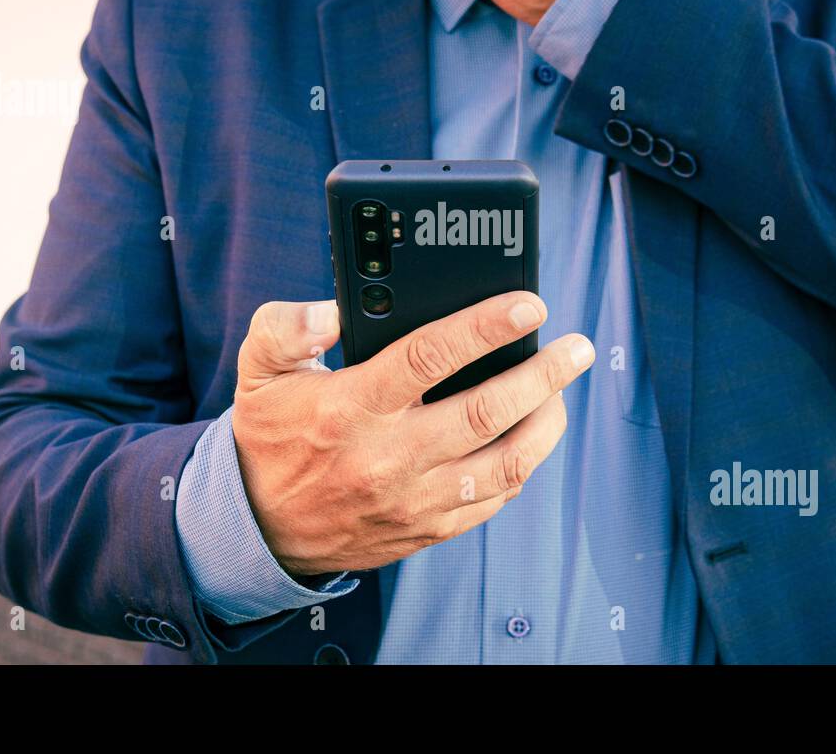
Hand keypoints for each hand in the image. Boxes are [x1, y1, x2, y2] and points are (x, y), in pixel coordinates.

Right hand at [231, 292, 594, 575]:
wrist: (260, 528)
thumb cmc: (271, 438)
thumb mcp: (260, 370)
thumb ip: (289, 326)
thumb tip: (337, 308)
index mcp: (350, 408)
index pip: (430, 357)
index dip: (486, 327)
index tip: (528, 304)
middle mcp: (387, 457)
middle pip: (486, 411)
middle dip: (543, 374)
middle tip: (575, 348)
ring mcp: (413, 500)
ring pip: (505, 464)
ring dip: (546, 423)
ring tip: (561, 390)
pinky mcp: (427, 530)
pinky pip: (493, 501)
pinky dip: (522, 466)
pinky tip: (530, 436)